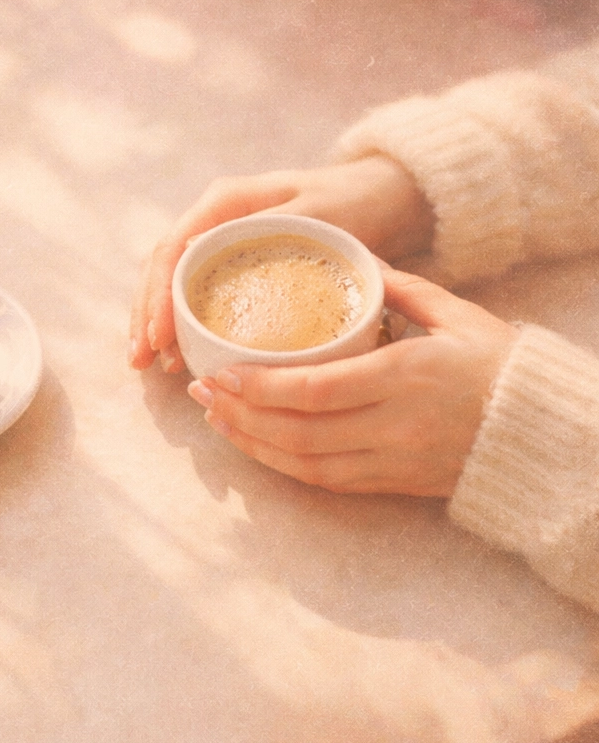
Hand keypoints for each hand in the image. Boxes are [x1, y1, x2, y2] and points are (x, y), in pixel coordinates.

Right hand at [128, 156, 433, 372]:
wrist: (378, 194)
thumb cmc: (353, 200)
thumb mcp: (320, 213)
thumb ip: (273, 230)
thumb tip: (209, 257)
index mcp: (224, 203)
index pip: (173, 249)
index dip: (157, 295)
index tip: (157, 336)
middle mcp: (212, 220)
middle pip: (161, 268)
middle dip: (146, 316)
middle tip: (140, 361)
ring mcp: (218, 242)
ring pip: (170, 283)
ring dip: (155, 323)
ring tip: (149, 365)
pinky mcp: (231, 265)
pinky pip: (194, 294)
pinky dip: (179, 324)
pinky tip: (175, 355)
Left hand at [185, 265, 518, 496]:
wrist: (542, 434)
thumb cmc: (499, 364)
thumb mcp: (455, 313)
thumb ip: (399, 288)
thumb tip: (351, 259)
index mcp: (406, 378)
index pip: (315, 391)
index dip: (260, 387)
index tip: (219, 371)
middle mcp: (394, 427)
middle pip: (299, 432)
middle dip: (241, 415)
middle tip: (200, 393)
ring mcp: (393, 462)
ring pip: (306, 464)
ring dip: (252, 443)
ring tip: (214, 418)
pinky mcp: (392, 484)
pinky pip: (326, 482)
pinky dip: (282, 465)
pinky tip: (255, 445)